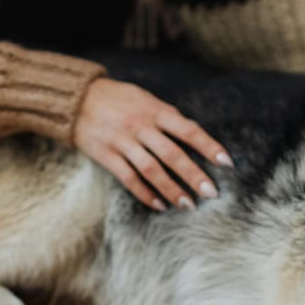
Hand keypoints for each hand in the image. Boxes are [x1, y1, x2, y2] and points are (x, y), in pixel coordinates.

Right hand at [73, 77, 232, 209]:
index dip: (209, 146)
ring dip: (171, 189)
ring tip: (188, 205)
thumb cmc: (118, 99)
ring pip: (151, 170)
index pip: (188, 130)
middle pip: (172, 154)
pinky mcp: (106, 155)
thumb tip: (193, 135)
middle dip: (194, 175)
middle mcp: (140, 126)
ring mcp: (122, 142)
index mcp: (155, 110)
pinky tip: (159, 205)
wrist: (77, 99)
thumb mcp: (145, 99)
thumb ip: (167, 117)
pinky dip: (145, 193)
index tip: (226, 163)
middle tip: (211, 193)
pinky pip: (128, 178)